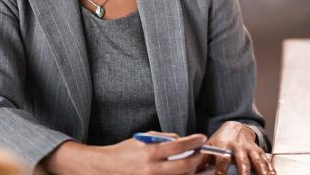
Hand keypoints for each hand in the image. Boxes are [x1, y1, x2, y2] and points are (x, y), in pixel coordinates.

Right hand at [43, 133, 205, 174]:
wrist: (105, 169)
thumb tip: (182, 141)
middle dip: (198, 159)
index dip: (193, 142)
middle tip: (203, 153)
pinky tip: (187, 173)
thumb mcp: (143, 139)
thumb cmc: (124, 152)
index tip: (201, 138)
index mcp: (149, 153)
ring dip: (194, 171)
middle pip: (184, 166)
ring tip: (200, 166)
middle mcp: (152, 170)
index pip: (178, 146)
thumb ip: (163, 139)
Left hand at [198, 121, 275, 174]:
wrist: (235, 126)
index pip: (222, 161)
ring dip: (261, 171)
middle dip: (244, 173)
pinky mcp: (258, 150)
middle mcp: (238, 148)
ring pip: (257, 161)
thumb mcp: (210, 146)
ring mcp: (249, 149)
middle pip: (242, 162)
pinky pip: (265, 160)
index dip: (220, 172)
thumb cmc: (221, 140)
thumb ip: (202, 159)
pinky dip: (270, 168)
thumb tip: (190, 169)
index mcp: (224, 147)